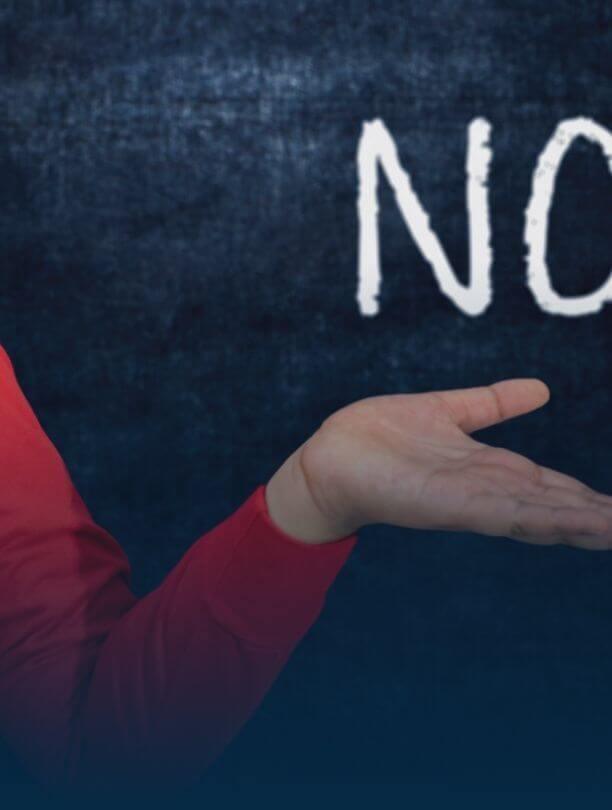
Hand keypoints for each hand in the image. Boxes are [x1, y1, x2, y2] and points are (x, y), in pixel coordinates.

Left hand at [265, 378, 611, 547]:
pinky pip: (504, 513)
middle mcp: (487, 489)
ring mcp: (471, 500)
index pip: (553, 487)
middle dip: (599, 518)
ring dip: (583, 524)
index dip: (590, 498)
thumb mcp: (446, 411)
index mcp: (490, 469)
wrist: (328, 458)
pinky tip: (577, 525)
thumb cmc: (378, 437)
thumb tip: (541, 388)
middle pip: (556, 506)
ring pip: (540, 515)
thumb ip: (491, 403)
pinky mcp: (449, 504)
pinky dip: (543, 520)